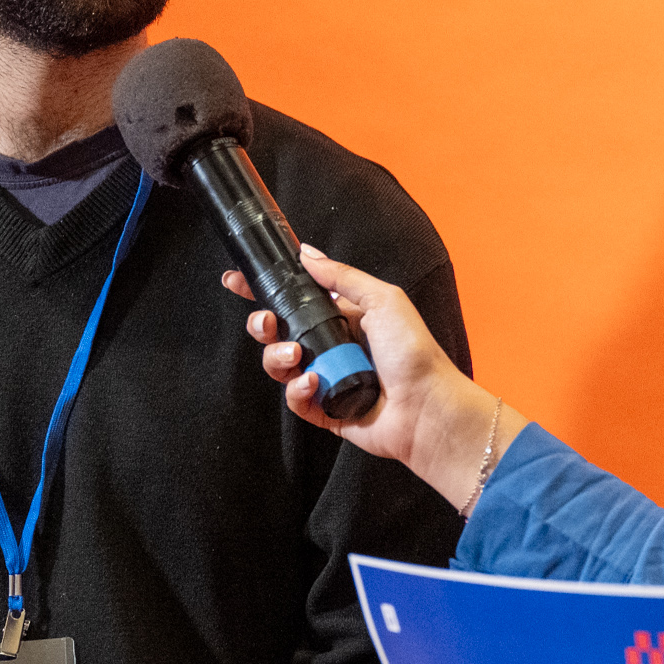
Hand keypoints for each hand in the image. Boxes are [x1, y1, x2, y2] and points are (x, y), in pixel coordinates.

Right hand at [226, 246, 519, 509]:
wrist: (426, 407)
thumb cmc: (414, 353)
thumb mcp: (382, 300)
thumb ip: (341, 277)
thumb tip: (307, 254)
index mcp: (343, 317)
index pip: (295, 300)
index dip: (264, 292)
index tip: (236, 281)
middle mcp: (331, 347)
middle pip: (278, 332)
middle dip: (262, 325)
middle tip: (267, 323)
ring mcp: (325, 378)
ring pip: (279, 364)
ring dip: (278, 356)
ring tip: (298, 355)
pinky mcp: (323, 410)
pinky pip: (294, 398)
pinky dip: (297, 390)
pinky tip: (315, 383)